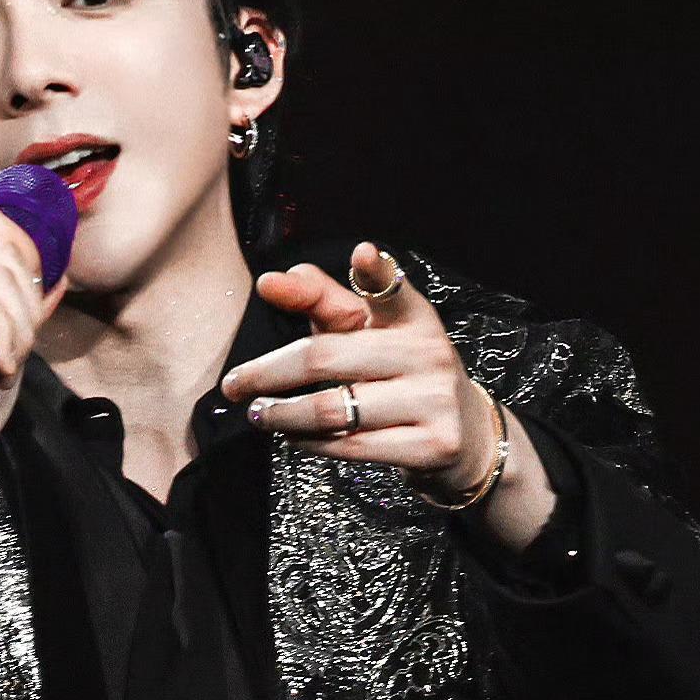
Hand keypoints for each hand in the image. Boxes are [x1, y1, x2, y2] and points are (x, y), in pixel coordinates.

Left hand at [221, 242, 499, 492]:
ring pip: (332, 409)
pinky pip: (351, 446)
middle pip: (325, 358)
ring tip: (259, 414)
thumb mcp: (368, 332)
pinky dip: (310, 443)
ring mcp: (433, 400)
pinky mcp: (431, 445)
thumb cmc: (401, 375)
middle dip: (268, 373)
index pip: (391, 289)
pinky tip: (293, 437)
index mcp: (412, 317)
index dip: (376, 272)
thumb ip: (321, 302)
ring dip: (283, 415)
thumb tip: (272, 281)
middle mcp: (427, 353)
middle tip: (234, 385)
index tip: (361, 253)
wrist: (465, 436)